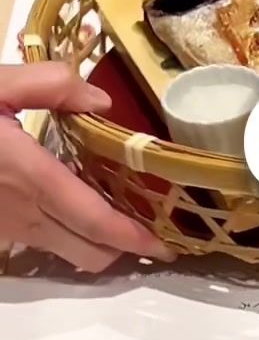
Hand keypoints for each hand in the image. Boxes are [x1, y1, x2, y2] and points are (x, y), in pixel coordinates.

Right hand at [0, 63, 172, 272]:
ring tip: (109, 220)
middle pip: (88, 253)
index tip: (162, 248)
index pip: (96, 223)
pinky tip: (60, 209)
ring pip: (62, 252)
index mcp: (31, 176)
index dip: (133, 240)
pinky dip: (58, 235)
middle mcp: (22, 213)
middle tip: (144, 231)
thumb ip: (51, 86)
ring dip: (90, 244)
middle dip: (121, 249)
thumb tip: (102, 102)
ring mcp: (2, 228)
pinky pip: (34, 242)